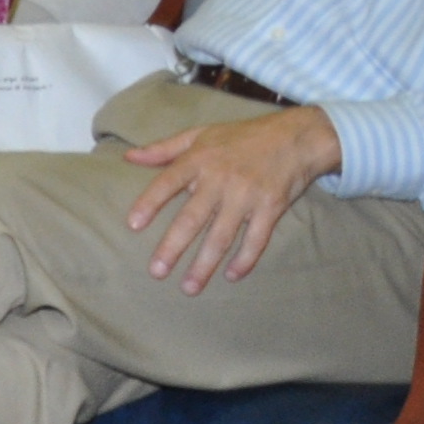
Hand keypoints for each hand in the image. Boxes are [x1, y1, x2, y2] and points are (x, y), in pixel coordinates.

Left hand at [123, 105, 342, 292]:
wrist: (295, 138)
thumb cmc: (241, 137)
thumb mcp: (199, 135)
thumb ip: (163, 149)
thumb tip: (128, 158)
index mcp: (199, 161)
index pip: (167, 183)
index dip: (150, 203)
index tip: (133, 225)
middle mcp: (220, 180)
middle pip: (192, 218)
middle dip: (173, 247)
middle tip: (157, 272)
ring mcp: (246, 196)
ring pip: (222, 236)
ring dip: (205, 264)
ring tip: (189, 288)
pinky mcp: (271, 208)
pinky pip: (256, 239)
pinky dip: (245, 259)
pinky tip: (231, 276)